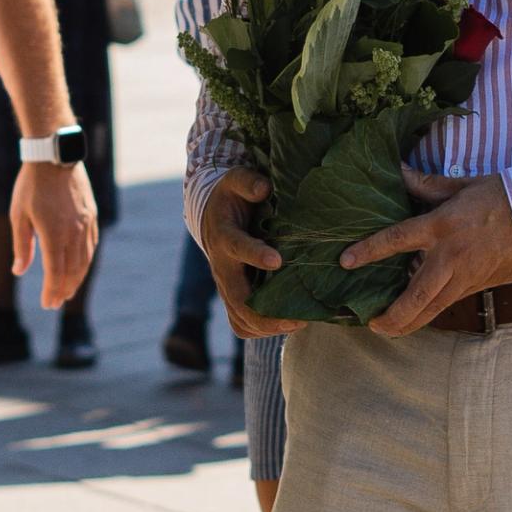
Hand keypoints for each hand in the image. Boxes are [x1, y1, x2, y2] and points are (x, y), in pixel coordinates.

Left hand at [11, 161, 97, 309]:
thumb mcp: (18, 215)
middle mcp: (73, 232)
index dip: (51, 291)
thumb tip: (19, 271)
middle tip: (56, 302)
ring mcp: (85, 224)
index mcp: (53, 234)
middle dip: (64, 289)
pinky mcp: (91, 216)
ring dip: (76, 279)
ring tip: (68, 290)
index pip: (54, 272)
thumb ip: (21, 246)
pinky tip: (79, 267)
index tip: (47, 304)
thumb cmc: (31, 186)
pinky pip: (91, 245)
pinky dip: (85, 261)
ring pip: (85, 260)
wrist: (55, 157)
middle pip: (72, 271)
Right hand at [198, 164, 305, 338]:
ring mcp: (225, 286)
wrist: (213, 216)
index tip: (277, 261)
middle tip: (298, 318)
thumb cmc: (232, 197)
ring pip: (239, 318)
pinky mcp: (231, 298)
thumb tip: (264, 188)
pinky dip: (262, 331)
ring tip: (298, 324)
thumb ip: (249, 182)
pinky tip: (287, 326)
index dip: (254, 255)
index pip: (236, 247)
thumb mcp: (237, 180)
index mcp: (224, 237)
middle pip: (237, 299)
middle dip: (265, 313)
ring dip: (267, 326)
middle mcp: (222, 267)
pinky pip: (241, 325)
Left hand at [343, 170, 511, 337]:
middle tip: (372, 323)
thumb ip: (426, 184)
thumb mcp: (461, 186)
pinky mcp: (478, 284)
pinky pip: (448, 302)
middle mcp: (450, 255)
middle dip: (392, 314)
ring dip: (409, 323)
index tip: (345, 261)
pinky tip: (416, 315)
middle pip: (415, 295)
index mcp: (441, 225)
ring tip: (389, 330)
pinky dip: (429, 311)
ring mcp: (466, 274)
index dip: (368, 251)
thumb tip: (398, 170)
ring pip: (433, 308)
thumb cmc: (502, 195)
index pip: (396, 239)